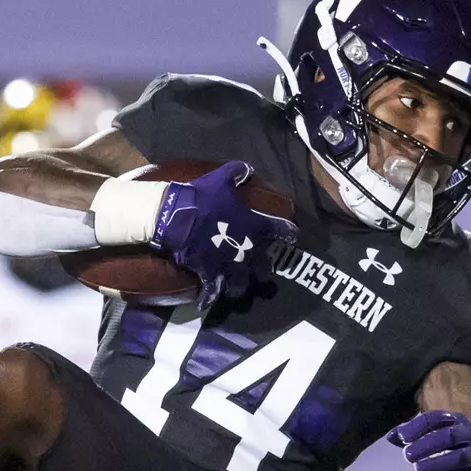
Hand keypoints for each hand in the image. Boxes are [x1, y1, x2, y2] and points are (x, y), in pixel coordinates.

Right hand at [150, 161, 297, 309]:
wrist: (178, 216)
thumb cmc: (203, 197)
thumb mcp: (221, 178)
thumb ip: (237, 173)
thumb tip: (247, 169)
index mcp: (256, 226)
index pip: (282, 231)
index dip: (289, 233)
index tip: (292, 235)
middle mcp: (247, 250)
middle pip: (263, 268)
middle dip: (262, 270)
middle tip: (260, 270)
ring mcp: (229, 265)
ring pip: (241, 285)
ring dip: (240, 286)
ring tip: (237, 288)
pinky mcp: (209, 273)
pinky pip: (212, 291)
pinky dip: (209, 296)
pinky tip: (206, 301)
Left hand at [387, 409, 470, 470]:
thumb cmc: (457, 451)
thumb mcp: (437, 441)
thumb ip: (415, 437)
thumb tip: (390, 437)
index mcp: (458, 422)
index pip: (437, 418)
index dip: (418, 426)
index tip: (402, 438)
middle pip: (450, 436)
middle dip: (427, 444)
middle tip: (408, 455)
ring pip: (461, 457)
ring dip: (438, 464)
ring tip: (419, 470)